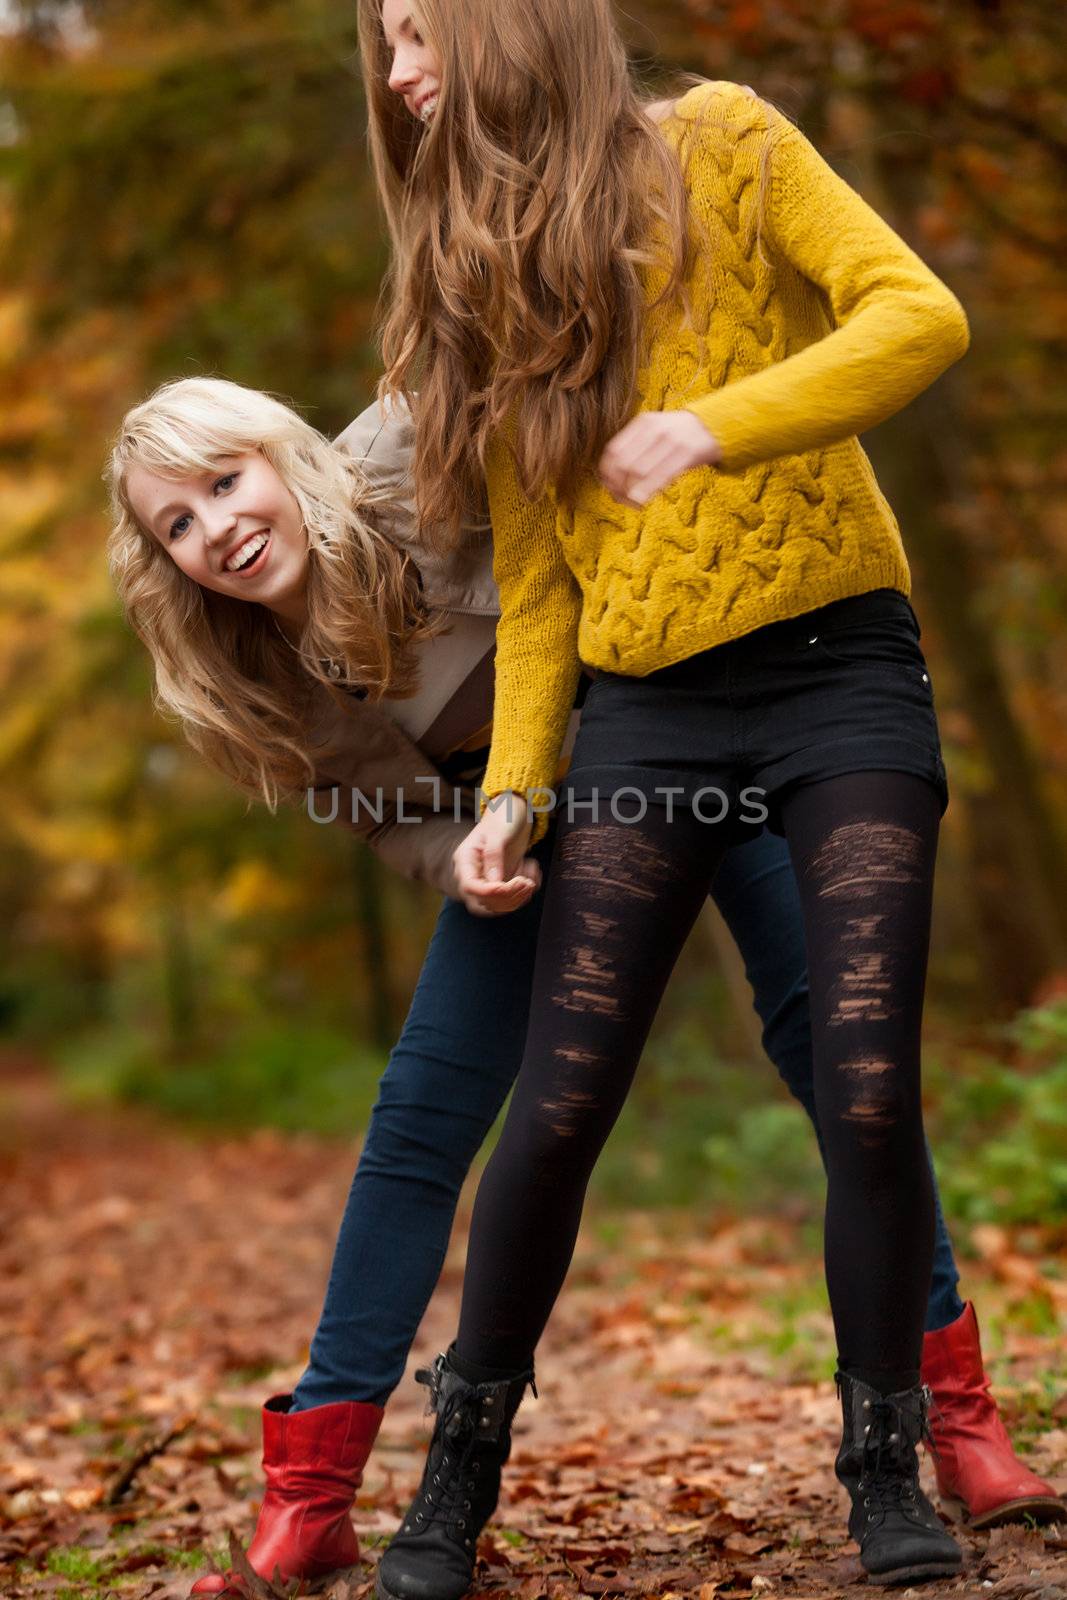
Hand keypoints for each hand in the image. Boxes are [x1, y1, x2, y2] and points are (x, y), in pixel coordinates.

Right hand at [452, 793, 537, 916]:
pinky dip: (525, 892)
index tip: (507, 886)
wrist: (515, 812)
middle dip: (507, 897)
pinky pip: (512, 898)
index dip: (488, 892)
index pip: (470, 886)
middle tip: (526, 883)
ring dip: (517, 898)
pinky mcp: (503, 883)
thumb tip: (495, 883)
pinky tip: (532, 871)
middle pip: (483, 902)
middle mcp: (474, 874)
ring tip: (531, 879)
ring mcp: (488, 880)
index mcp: (466, 860)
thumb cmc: (503, 817)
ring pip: (498, 905)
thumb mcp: (498, 833)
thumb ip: (494, 856)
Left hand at [597, 410, 722, 507]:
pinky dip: (647, 491)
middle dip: (618, 486)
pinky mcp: (687, 453)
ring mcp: (672, 440)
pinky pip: (661, 476)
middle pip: (624, 464)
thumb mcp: (655, 430)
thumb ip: (635, 447)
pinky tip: (642, 501)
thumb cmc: (680, 434)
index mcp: (643, 423)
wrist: (714, 426)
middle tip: (621, 499)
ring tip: (633, 503)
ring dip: (632, 492)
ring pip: (639, 472)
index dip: (607, 473)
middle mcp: (655, 429)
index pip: (614, 451)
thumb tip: (610, 476)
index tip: (609, 487)